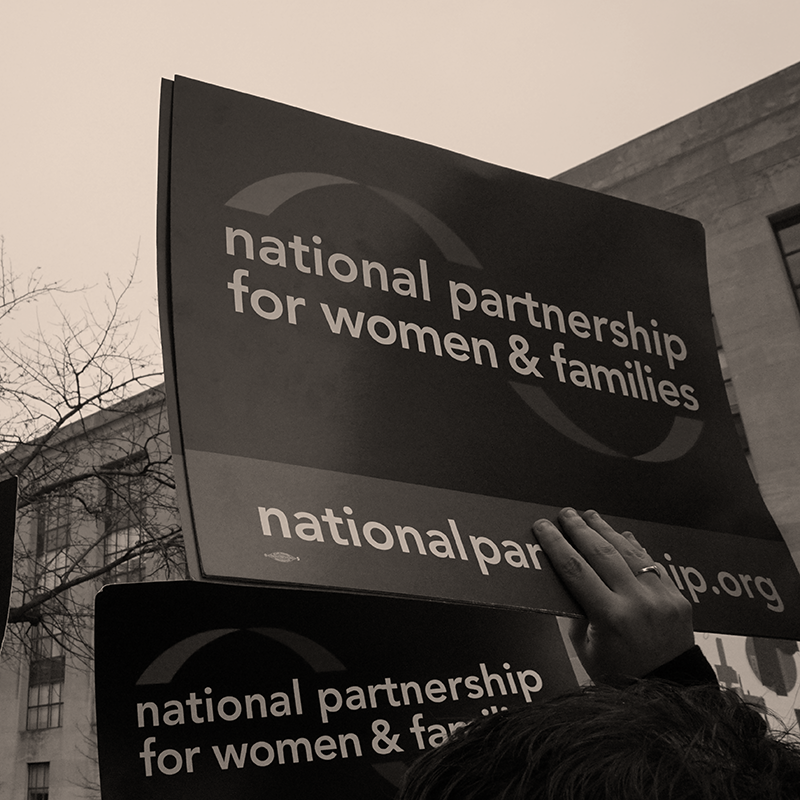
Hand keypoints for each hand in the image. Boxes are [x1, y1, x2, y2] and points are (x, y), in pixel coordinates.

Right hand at [533, 508, 693, 682]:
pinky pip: (652, 564)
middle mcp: (637, 603)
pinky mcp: (677, 598)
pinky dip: (635, 548)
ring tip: (590, 516)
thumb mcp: (585, 649)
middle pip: (601, 553)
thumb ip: (576, 612)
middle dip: (579, 529)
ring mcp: (661, 597)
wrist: (669, 689)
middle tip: (565, 514)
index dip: (556, 544)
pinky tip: (622, 536)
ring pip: (629, 552)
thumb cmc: (620, 673)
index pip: (575, 570)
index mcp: (610, 618)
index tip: (543, 527)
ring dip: (606, 531)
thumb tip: (567, 577)